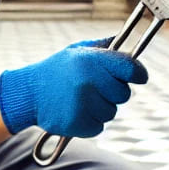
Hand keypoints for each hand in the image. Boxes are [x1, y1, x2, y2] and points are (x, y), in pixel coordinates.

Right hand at [0, 40, 146, 137]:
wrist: (28, 93)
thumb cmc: (55, 71)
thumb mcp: (75, 51)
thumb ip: (102, 47)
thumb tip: (125, 42)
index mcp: (90, 60)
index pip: (130, 68)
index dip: (139, 73)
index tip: (140, 77)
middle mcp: (88, 81)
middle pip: (124, 94)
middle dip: (114, 92)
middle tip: (97, 88)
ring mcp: (83, 104)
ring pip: (111, 112)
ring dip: (101, 108)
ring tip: (81, 99)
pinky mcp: (78, 123)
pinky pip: (99, 126)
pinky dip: (91, 122)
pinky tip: (76, 111)